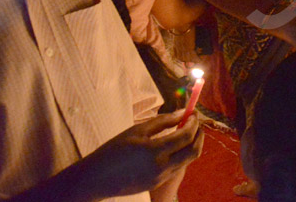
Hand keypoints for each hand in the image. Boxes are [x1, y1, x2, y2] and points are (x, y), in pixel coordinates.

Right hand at [77, 112, 202, 200]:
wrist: (96, 179)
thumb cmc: (113, 150)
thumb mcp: (137, 130)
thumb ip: (163, 121)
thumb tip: (184, 112)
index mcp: (155, 152)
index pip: (186, 136)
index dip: (194, 122)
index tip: (194, 112)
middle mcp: (162, 167)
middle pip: (194, 151)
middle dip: (199, 134)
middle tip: (195, 122)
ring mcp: (161, 178)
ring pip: (188, 160)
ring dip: (192, 144)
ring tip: (186, 130)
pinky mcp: (158, 184)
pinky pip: (177, 167)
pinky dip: (181, 154)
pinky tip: (174, 144)